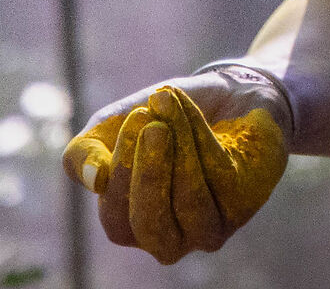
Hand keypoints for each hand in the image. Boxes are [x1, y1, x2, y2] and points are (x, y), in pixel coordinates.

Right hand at [62, 69, 290, 264]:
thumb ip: (84, 153)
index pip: (119, 221)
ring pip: (191, 203)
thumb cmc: (161, 119)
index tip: (133, 118)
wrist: (223, 92)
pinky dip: (201, 136)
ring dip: (179, 148)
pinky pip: (222, 177)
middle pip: (153, 228)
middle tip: (150, 126)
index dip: (122, 173)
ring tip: (167, 103)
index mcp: (134, 227)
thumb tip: (95, 180)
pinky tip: (190, 108)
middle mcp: (174, 237)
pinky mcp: (245, 201)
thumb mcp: (111, 128)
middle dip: (149, 176)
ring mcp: (211, 224)